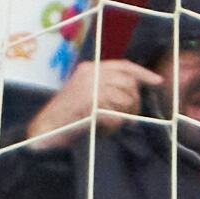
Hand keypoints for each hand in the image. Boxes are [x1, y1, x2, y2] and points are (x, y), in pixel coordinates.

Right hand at [26, 57, 160, 149]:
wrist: (42, 133)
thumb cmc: (65, 118)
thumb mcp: (85, 94)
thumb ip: (106, 87)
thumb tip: (133, 91)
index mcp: (88, 69)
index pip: (123, 66)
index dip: (143, 73)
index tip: (156, 82)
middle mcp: (90, 75)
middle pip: (129, 84)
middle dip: (134, 101)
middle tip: (129, 117)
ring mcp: (89, 88)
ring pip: (125, 99)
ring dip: (124, 115)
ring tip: (113, 125)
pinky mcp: (89, 105)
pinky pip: (116, 115)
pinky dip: (114, 125)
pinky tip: (106, 130)